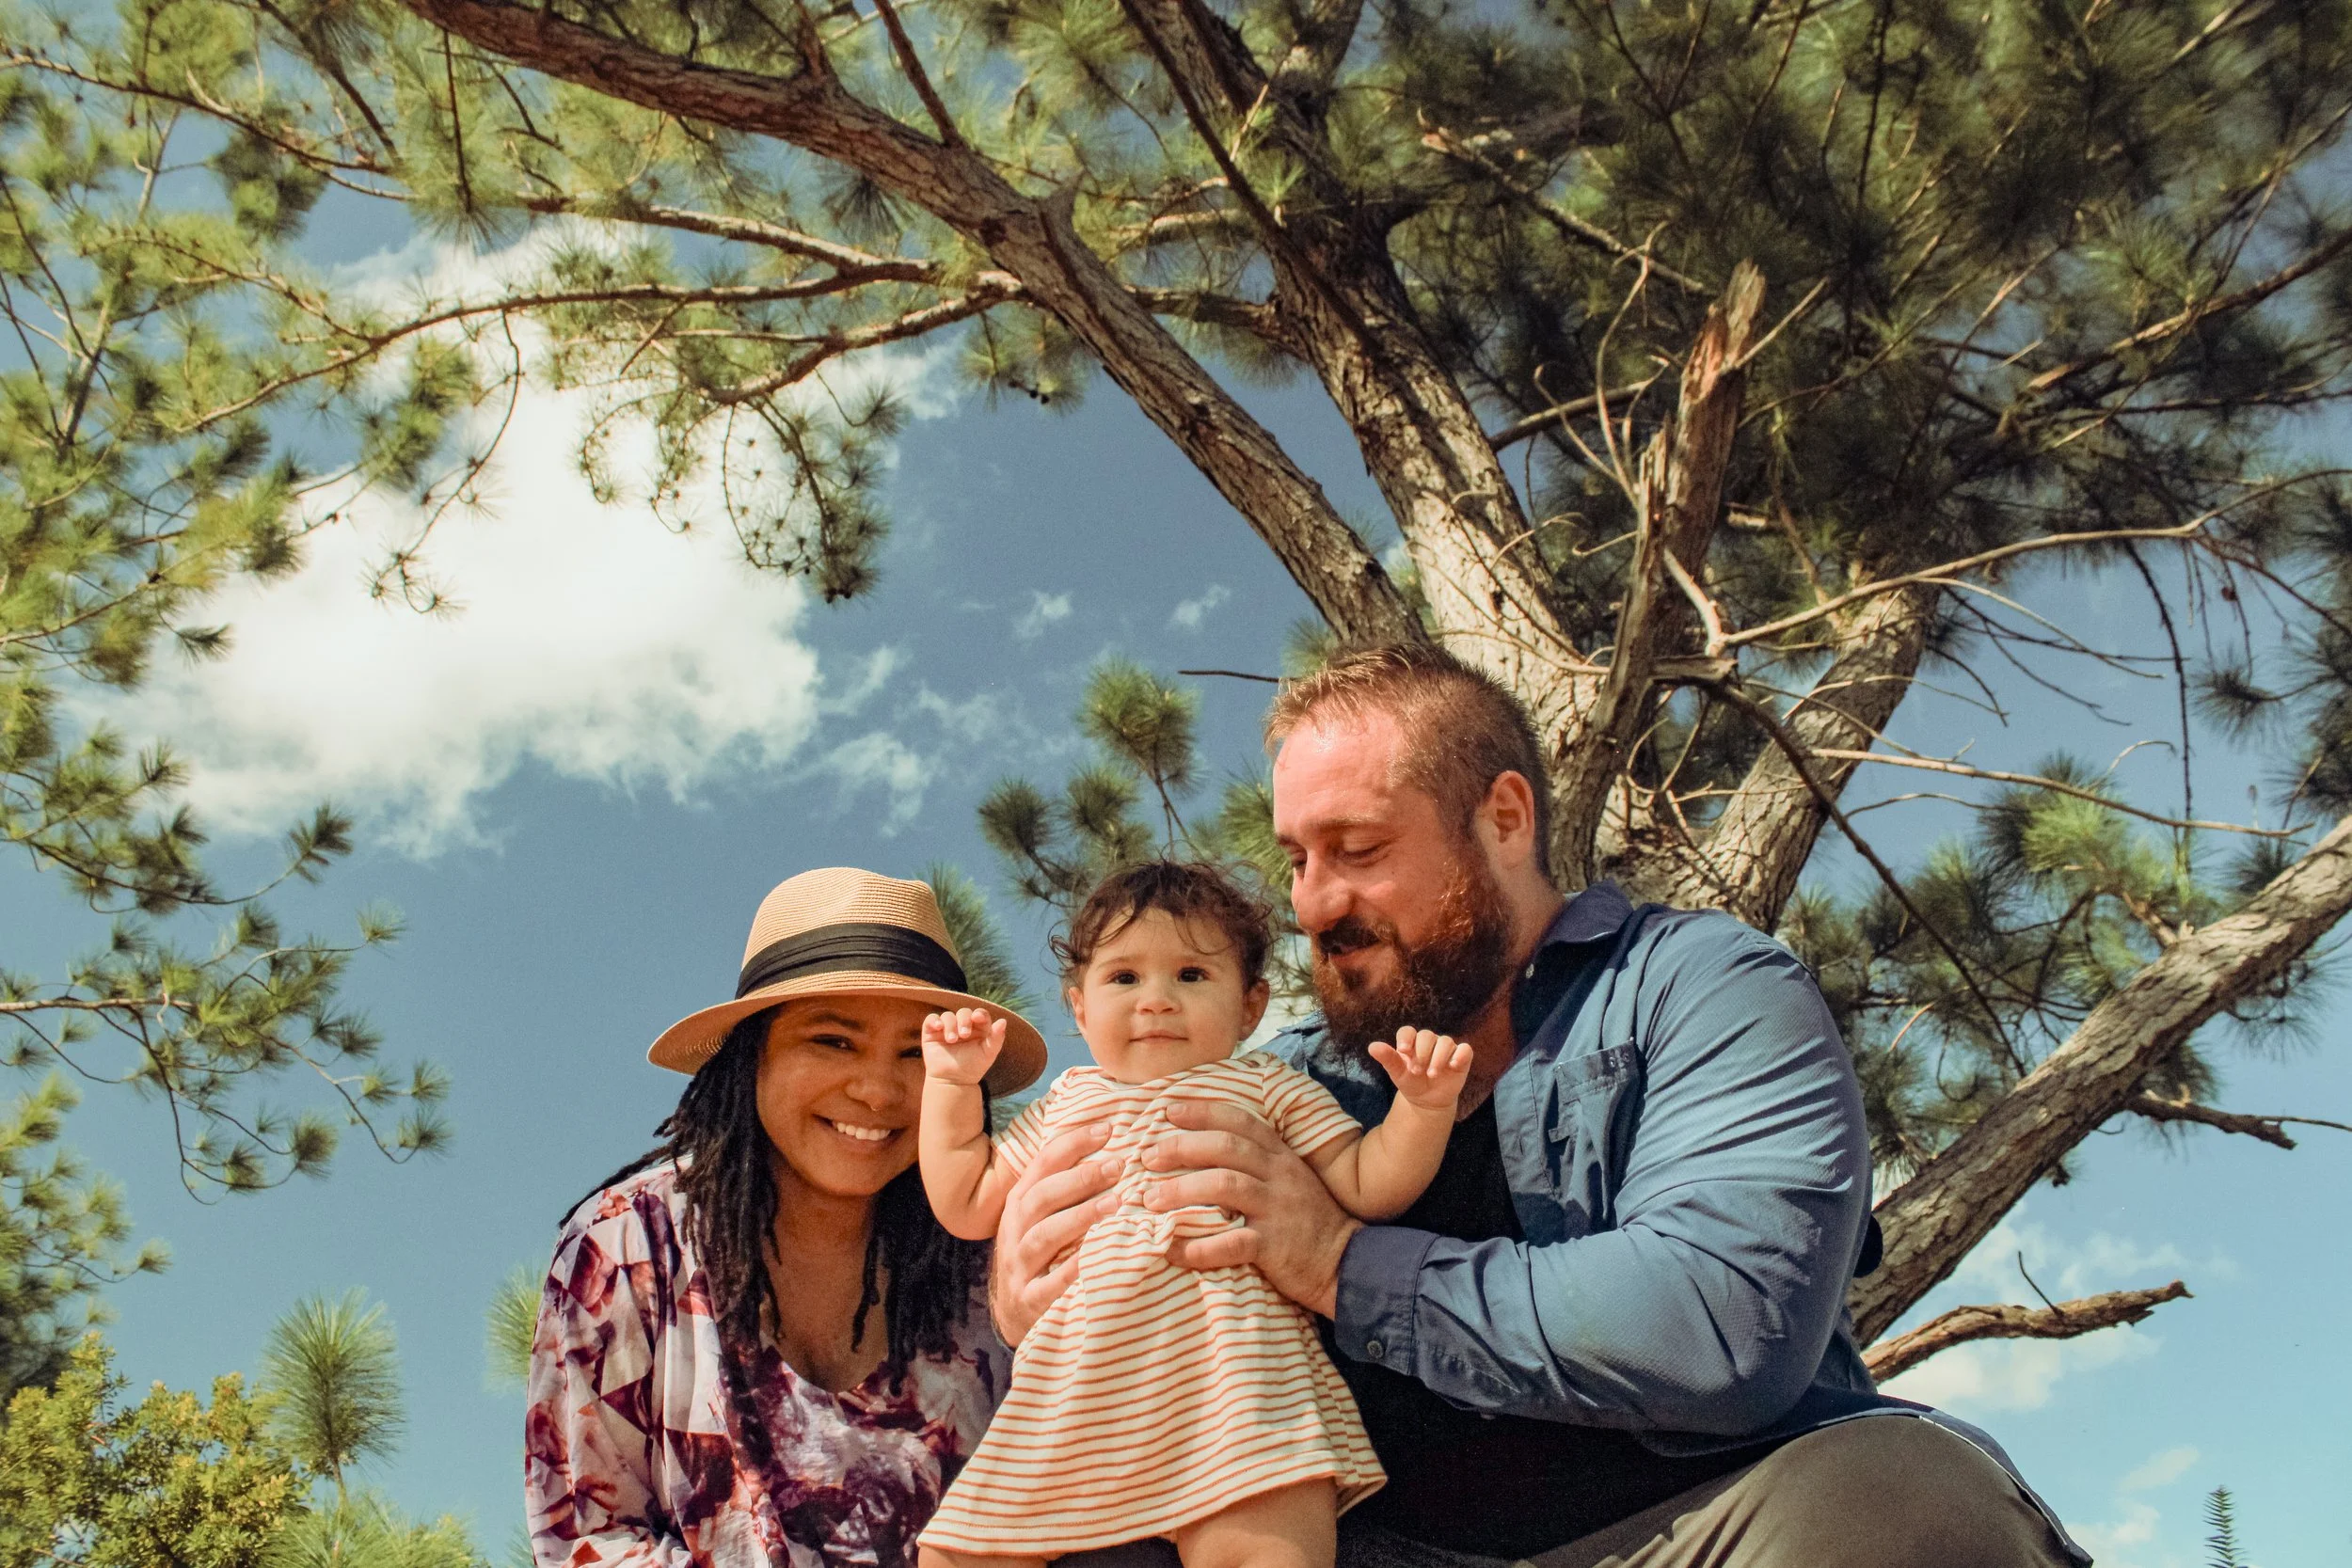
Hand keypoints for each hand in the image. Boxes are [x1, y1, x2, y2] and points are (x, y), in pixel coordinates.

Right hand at [922, 1008, 1004, 1086]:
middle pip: (964, 1012)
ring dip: (951, 1025)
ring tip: (952, 1040)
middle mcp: (963, 1025)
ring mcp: (947, 1028)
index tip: (977, 1018)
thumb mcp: (988, 1053)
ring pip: (948, 1016)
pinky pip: (931, 1019)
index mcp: (979, 1028)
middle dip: (964, 1021)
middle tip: (964, 1035)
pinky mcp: (932, 1032)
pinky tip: (939, 1027)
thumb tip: (1003, 1021)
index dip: (979, 1013)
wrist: (953, 1081)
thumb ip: (997, 1038)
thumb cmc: (973, 1067)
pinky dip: (934, 1020)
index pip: (980, 1014)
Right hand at [989, 1122, 1120, 1345]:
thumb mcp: (1043, 1217)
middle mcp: (1015, 1230)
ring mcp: (1019, 1266)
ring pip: (1045, 1235)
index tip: (1107, 1129)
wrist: (1013, 1314)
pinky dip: (1072, 1269)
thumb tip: (1108, 1141)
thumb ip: (1066, 1186)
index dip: (1073, 1143)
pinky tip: (1097, 1256)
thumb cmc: (1041, 1254)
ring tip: (1115, 1204)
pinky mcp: (1029, 1300)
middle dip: (1079, 1179)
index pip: (1043, 1164)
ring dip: (1079, 1217)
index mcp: (1021, 1203)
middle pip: (1042, 1197)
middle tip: (1117, 1166)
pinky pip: (1051, 1284)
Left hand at [1143, 1100, 1359, 1318]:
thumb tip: (1200, 1152)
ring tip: (1151, 1201)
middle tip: (1147, 1158)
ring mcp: (1278, 1209)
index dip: (1203, 1112)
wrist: (1347, 1262)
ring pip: (1225, 1186)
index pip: (1239, 1121)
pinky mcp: (1275, 1246)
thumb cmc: (1306, 1220)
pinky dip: (1198, 1248)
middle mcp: (1279, 1175)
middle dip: (1182, 1148)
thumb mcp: (1287, 1179)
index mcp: (1280, 1156)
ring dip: (1182, 1191)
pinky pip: (1232, 1243)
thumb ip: (1254, 1163)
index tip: (1169, 1111)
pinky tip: (1172, 1251)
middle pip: (1226, 1148)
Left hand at [1368, 1026, 1472, 1112]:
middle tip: (1416, 1071)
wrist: (1428, 1101)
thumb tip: (1372, 1047)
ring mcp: (1446, 1048)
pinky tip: (1453, 1065)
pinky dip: (1460, 1055)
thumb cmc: (1411, 1083)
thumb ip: (1387, 1059)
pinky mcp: (1461, 1057)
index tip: (1403, 1051)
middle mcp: (1429, 1041)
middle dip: (1421, 1053)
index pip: (1407, 1031)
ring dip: (1438, 1058)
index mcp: (1411, 1042)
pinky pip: (1465, 1050)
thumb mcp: (1397, 1073)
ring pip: (1445, 1042)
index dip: (1406, 1038)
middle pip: (1427, 1036)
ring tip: (1432, 1074)